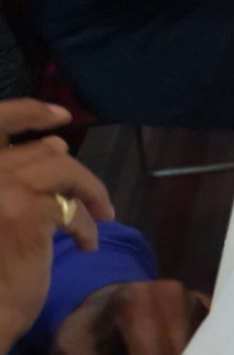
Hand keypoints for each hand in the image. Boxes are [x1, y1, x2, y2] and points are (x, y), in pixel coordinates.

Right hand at [0, 101, 113, 354]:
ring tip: (103, 216)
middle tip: (95, 196)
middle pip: (37, 153)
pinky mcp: (25, 214)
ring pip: (60, 171)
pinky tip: (88, 244)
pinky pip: (71, 206)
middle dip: (73, 172)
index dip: (27, 110)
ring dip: (89, 192)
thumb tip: (57, 144)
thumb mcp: (0, 214)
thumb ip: (18, 177)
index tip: (61, 114)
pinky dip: (85, 223)